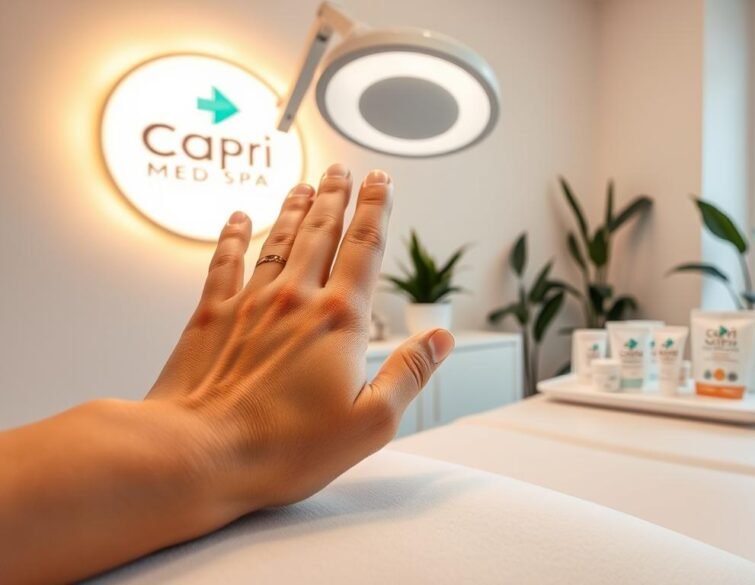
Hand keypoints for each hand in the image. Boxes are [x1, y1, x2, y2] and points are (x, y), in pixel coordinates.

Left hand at [147, 164, 454, 512]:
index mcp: (339, 320)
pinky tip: (239, 217)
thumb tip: (439, 339)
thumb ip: (409, 373)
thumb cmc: (284, 447)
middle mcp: (296, 299)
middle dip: (337, 197)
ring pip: (278, 240)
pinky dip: (233, 235)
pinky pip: (225, 262)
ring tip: (305, 184)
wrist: (199, 450)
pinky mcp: (209, 316)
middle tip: (343, 170)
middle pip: (321, 232)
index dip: (376, 210)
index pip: (365, 248)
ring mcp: (250, 303)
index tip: (381, 183)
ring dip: (294, 208)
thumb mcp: (371, 422)